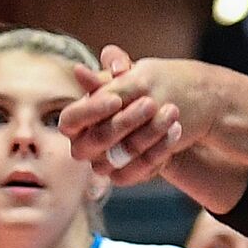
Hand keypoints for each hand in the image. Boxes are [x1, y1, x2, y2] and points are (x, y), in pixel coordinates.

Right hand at [62, 48, 211, 185]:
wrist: (166, 117)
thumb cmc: (140, 92)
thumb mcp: (130, 76)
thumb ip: (109, 72)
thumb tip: (80, 70)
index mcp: (76, 121)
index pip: (71, 120)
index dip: (91, 111)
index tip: (116, 98)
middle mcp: (85, 146)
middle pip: (98, 139)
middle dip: (125, 120)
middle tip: (151, 102)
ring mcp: (104, 165)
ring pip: (121, 155)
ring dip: (149, 133)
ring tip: (172, 111)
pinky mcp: (126, 176)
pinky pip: (139, 170)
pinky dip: (160, 150)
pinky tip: (176, 131)